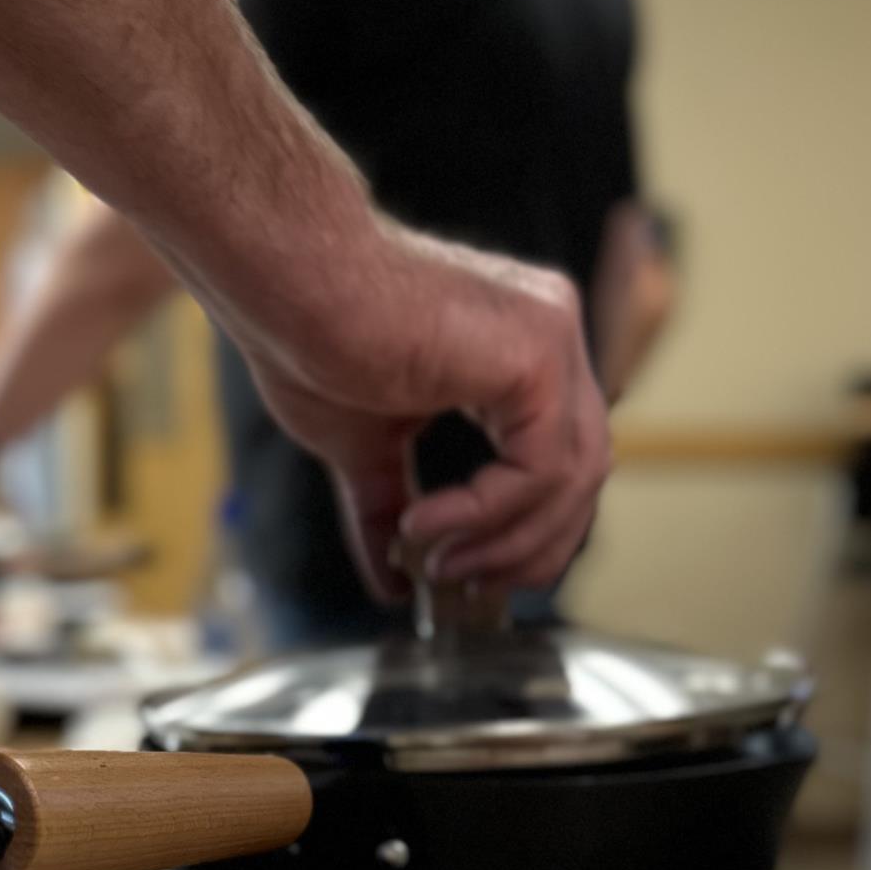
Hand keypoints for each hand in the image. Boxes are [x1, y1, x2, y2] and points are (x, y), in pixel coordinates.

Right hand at [236, 220, 609, 600]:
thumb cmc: (312, 337)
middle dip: (531, 550)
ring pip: (573, 479)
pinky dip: (489, 513)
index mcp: (518, 352)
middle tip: (468, 588)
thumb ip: (392, 507)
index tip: (469, 574)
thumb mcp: (363, 447)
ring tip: (437, 564)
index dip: (527, 533)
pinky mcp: (538, 354)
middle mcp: (549, 336)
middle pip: (581, 476)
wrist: (289, 282)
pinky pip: (541, 468)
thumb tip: (394, 585)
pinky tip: (427, 525)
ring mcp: (552, 338)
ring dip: (507, 542)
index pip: (559, 462)